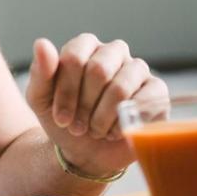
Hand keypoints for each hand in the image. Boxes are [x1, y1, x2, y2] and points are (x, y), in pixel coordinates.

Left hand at [27, 34, 166, 178]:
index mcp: (85, 46)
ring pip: (120, 87)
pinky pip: (145, 101)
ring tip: (94, 129)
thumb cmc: (63, 119)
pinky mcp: (156, 90)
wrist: (85, 152)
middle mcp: (113, 52)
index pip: (74, 58)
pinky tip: (114, 132)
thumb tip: (41, 43)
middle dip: (84, 106)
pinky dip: (124, 123)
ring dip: (102, 117)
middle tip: (77, 126)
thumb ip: (40, 72)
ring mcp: (137, 69)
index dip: (66, 92)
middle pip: (98, 70)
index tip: (60, 117)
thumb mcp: (41, 99)